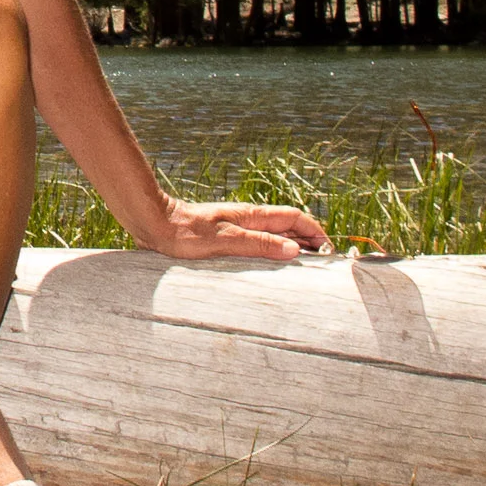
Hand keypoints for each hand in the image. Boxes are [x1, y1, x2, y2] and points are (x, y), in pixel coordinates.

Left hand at [139, 198, 330, 261]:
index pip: (295, 217)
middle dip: (308, 241)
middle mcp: (249, 220)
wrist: (157, 226)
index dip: (315, 231)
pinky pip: (258, 245)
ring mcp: (239, 228)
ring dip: (291, 249)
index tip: (329, 249)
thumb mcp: (226, 241)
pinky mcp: (227, 239)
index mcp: (252, 216)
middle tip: (323, 265)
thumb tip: (294, 250)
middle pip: (288, 227)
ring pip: (274, 236)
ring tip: (304, 270)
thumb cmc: (187, 233)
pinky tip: (271, 270)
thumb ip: (259, 244)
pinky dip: (271, 254)